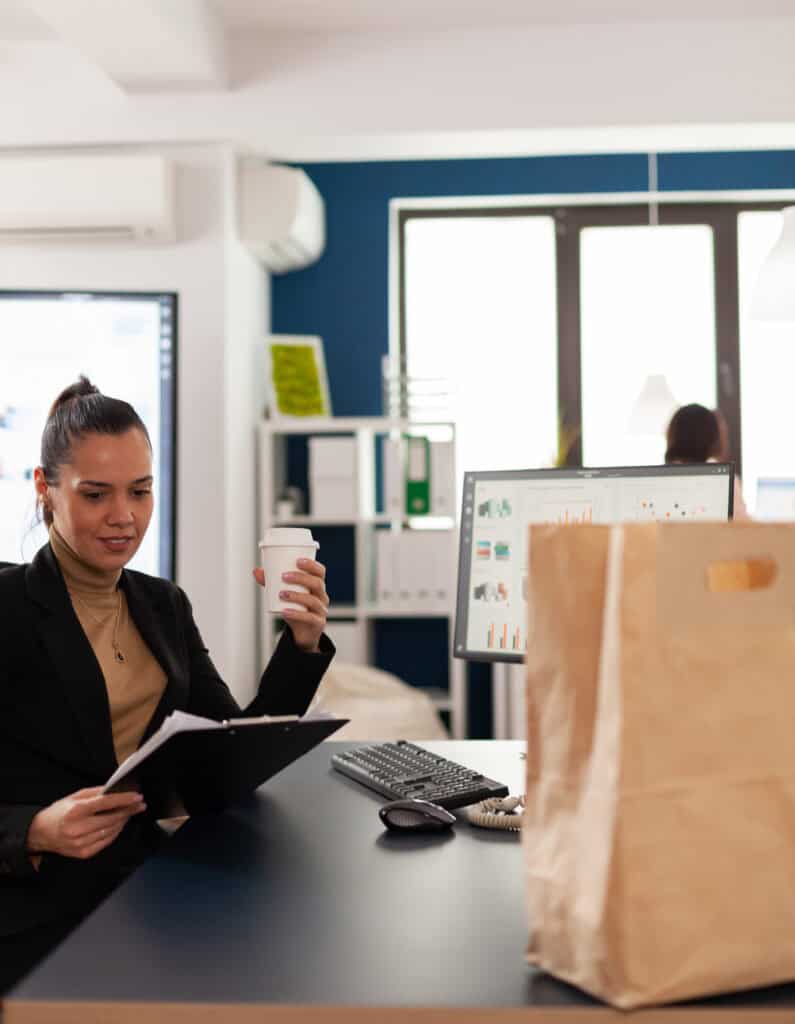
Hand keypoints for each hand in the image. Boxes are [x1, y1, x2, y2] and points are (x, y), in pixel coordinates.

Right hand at [27, 787, 146, 861]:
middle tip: (139, 805)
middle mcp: (78, 828)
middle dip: (129, 811)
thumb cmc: (58, 813)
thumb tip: (116, 790)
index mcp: (76, 811)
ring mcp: (81, 843)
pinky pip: (106, 842)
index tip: (137, 797)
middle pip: (112, 819)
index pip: (106, 803)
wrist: (40, 833)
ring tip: (129, 813)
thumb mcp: (74, 797)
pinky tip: (118, 825)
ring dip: (123, 821)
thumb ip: (96, 793)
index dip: (125, 800)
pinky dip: (115, 832)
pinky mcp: (83, 853)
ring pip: (111, 831)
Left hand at [253, 557, 328, 652]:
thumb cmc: (296, 608)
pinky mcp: (317, 623)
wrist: (302, 633)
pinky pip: (309, 618)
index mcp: (316, 586)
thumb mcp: (285, 594)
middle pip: (317, 583)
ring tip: (281, 594)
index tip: (298, 560)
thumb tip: (256, 571)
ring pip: (312, 600)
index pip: (320, 572)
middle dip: (301, 578)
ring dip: (296, 595)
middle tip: (283, 576)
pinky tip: (284, 611)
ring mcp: (321, 610)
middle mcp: (322, 596)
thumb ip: (272, 582)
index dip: (311, 564)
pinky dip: (296, 614)